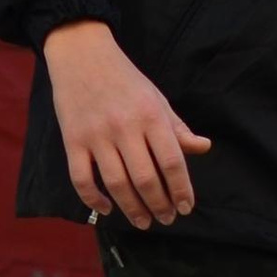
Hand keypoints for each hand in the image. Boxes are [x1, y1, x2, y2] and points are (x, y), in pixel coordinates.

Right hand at [42, 21, 211, 225]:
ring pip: (116, 184)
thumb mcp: (156, 98)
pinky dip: (94, 199)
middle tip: (166, 219)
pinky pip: (81, 179)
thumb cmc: (125, 79)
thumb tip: (204, 147)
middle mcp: (124, 127)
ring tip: (143, 221)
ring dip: (132, 209)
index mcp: (151, 115)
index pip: (172, 161)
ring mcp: (96, 135)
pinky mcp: (72, 140)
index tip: (185, 208)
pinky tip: (107, 209)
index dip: (181, 189)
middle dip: (159, 205)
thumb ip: (177, 128)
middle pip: (146, 178)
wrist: (82, 54)